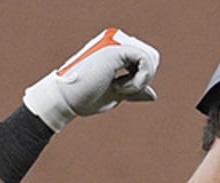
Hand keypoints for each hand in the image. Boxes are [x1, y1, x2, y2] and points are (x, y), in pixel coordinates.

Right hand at [22, 28, 158, 131]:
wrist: (66, 99)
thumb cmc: (85, 98)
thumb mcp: (115, 95)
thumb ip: (133, 91)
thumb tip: (153, 95)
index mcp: (115, 56)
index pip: (143, 62)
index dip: (143, 78)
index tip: (126, 92)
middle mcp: (116, 47)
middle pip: (149, 57)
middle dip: (145, 77)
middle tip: (126, 90)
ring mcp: (115, 47)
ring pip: (149, 58)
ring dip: (141, 79)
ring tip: (120, 89)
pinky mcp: (116, 51)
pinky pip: (144, 59)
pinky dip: (140, 79)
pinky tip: (120, 88)